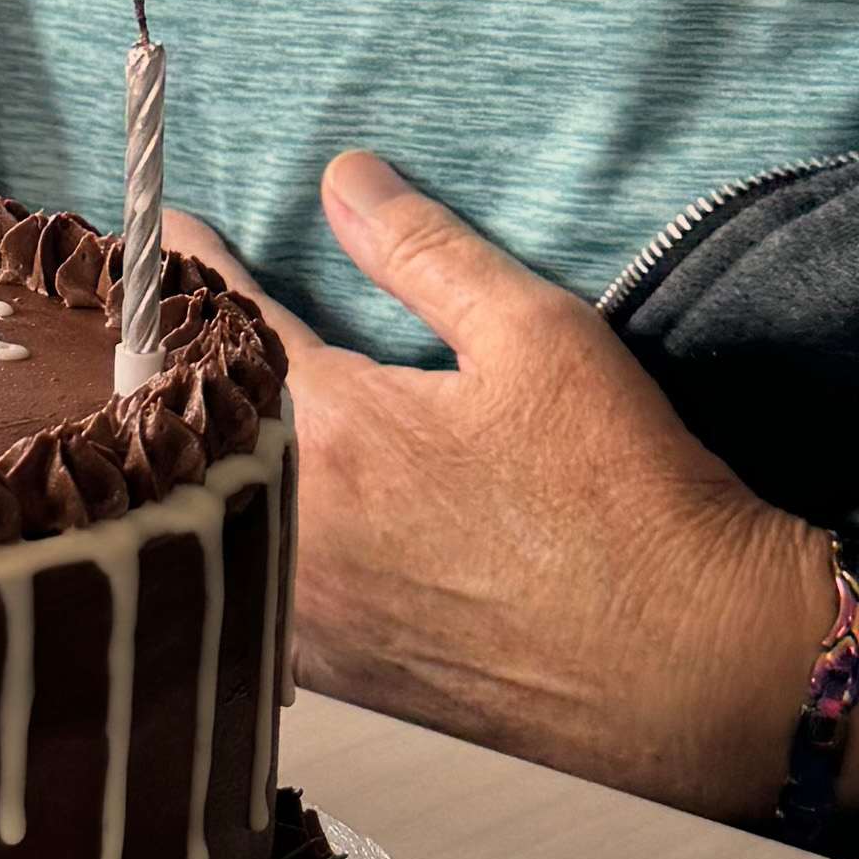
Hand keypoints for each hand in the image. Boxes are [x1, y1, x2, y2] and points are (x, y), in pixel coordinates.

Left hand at [183, 149, 858, 825]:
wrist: (689, 670)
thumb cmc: (625, 496)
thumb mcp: (539, 336)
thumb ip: (426, 252)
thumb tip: (343, 180)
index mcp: (332, 434)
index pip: (229, 328)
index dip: (195, 273)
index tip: (168, 237)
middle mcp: (296, 531)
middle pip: (203, 430)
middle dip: (183, 371)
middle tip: (170, 327)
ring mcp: (310, 619)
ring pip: (223, 520)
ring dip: (210, 467)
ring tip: (208, 421)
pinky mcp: (342, 679)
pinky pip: (258, 599)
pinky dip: (249, 550)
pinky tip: (267, 532)